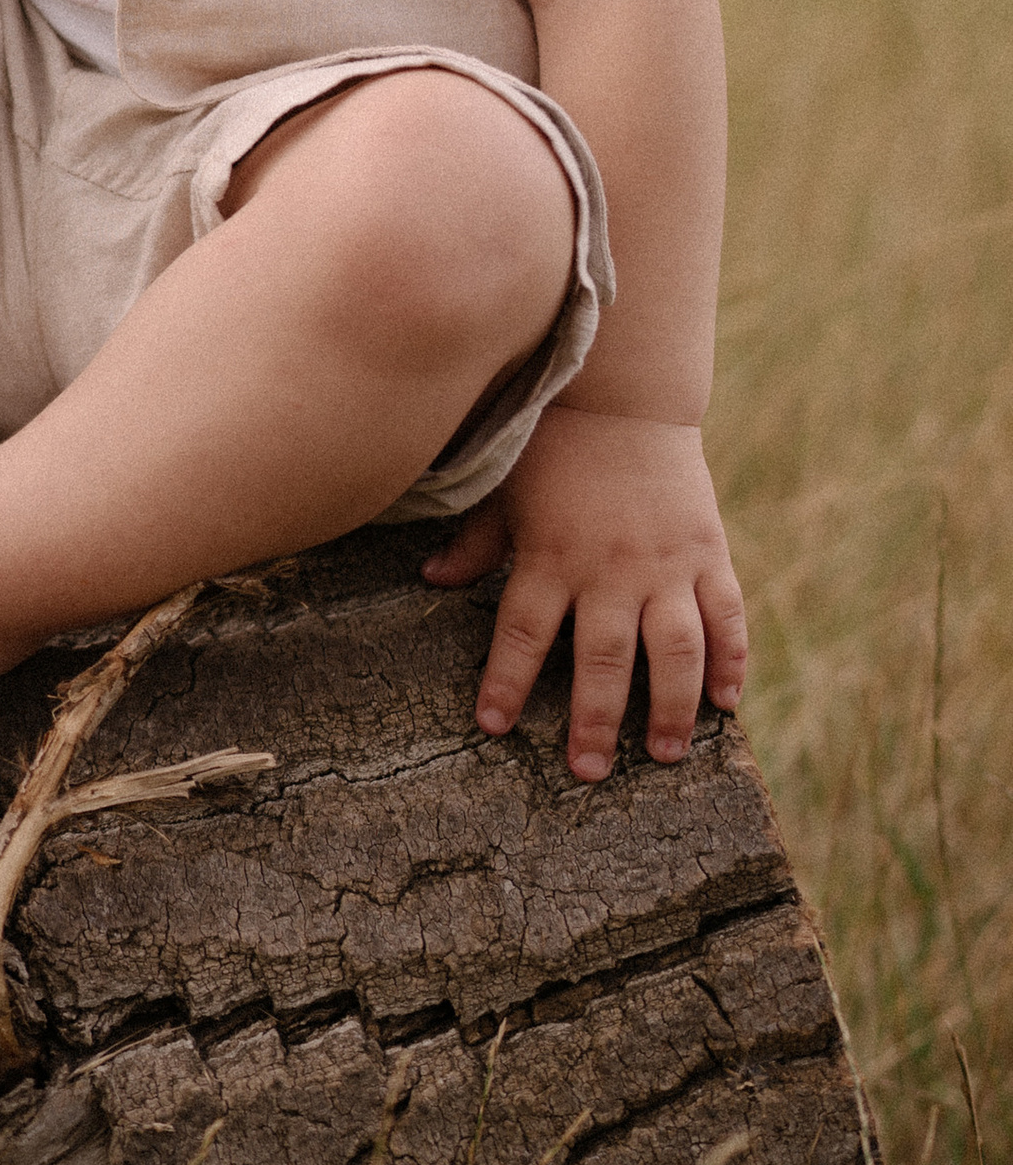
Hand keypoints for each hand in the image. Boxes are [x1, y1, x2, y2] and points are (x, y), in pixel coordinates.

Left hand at [424, 404, 746, 779]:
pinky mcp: (708, 551)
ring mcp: (666, 563)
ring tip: (665, 754)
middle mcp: (610, 568)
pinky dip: (732, 661)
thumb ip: (476, 542)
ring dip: (671, 708)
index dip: (507, 683)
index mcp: (552, 555)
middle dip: (594, 722)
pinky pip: (726, 616)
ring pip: (675, 651)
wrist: (624, 392)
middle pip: (602, 660)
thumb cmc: (555, 444)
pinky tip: (728, 703)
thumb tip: (431, 579)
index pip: (523, 634)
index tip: (493, 727)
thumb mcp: (506, 491)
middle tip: (588, 772)